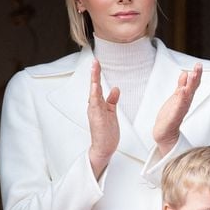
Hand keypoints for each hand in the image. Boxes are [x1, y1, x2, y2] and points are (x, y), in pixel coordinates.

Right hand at [88, 59, 119, 178]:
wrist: (103, 148)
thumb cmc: (106, 132)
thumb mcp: (111, 112)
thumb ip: (112, 100)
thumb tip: (116, 89)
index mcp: (98, 104)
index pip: (97, 86)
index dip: (97, 74)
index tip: (97, 63)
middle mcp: (94, 106)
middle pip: (94, 87)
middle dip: (94, 74)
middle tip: (95, 61)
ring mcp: (95, 112)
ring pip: (93, 94)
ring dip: (94, 81)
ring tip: (94, 69)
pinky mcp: (97, 119)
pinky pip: (95, 106)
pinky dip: (95, 96)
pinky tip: (95, 88)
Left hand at [153, 63, 202, 156]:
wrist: (165, 131)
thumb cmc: (171, 114)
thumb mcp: (177, 96)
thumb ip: (181, 85)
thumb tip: (186, 73)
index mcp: (186, 98)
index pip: (193, 85)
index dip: (197, 75)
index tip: (199, 65)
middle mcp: (185, 103)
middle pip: (192, 88)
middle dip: (196, 78)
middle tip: (199, 67)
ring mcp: (179, 109)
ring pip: (186, 96)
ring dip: (190, 85)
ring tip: (193, 75)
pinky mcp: (173, 117)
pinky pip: (178, 107)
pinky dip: (181, 99)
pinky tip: (183, 91)